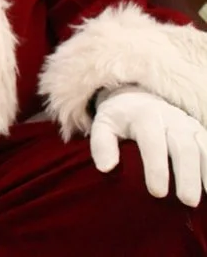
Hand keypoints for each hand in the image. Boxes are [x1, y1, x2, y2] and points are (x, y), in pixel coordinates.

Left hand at [91, 86, 206, 206]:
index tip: (157, 193)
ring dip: (206, 172)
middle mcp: (171, 119)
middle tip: (186, 201)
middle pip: (183, 147)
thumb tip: (106, 168)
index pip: (153, 144)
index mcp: (145, 117)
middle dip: (187, 175)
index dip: (156, 168)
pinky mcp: (199, 131)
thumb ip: (101, 144)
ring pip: (203, 147)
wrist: (137, 97)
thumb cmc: (119, 118)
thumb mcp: (103, 125)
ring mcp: (188, 124)